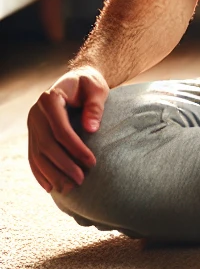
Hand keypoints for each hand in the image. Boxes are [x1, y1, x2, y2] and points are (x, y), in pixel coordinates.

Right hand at [27, 67, 108, 193]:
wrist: (77, 80)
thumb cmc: (89, 84)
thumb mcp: (97, 89)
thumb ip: (95, 107)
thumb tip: (91, 129)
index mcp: (50, 99)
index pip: (61, 129)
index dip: (75, 148)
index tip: (91, 162)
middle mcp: (36, 113)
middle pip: (47, 145)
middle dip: (64, 165)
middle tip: (81, 180)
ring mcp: (32, 124)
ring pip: (38, 154)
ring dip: (52, 174)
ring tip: (69, 188)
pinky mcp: (33, 133)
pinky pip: (33, 156)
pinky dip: (40, 172)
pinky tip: (51, 186)